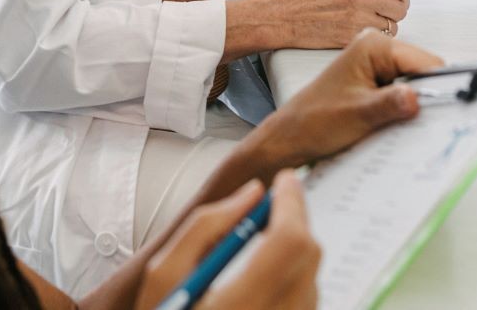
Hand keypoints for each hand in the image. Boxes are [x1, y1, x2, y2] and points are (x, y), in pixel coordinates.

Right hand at [134, 172, 319, 309]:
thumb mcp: (163, 275)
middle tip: (275, 201)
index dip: (290, 204)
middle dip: (295, 219)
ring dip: (295, 248)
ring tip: (263, 239)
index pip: (287, 242)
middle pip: (307, 257)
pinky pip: (306, 301)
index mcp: (238, 307)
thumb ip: (205, 227)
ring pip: (312, 278)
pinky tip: (267, 271)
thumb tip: (252, 193)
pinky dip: (294, 276)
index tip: (284, 179)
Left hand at [251, 30, 441, 167]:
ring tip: (399, 125)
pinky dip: (404, 113)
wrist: (290, 138)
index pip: (426, 60)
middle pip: (424, 73)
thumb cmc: (312, 121)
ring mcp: (377, 67)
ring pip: (416, 86)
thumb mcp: (358, 114)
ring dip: (414, 108)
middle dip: (427, 98)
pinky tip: (392, 126)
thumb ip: (390, 104)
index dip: (441, 85)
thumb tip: (419, 97)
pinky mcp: (376, 85)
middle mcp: (377, 51)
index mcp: (373, 46)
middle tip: (423, 123)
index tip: (455, 107)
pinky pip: (403, 96)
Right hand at [279, 0, 410, 47]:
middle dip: (395, 14)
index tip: (396, 2)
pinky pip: (376, 39)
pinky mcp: (352, 36)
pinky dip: (371, 39)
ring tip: (366, 25)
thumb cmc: (306, 0)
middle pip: (401, 9)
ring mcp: (358, 17)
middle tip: (384, 16)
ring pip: (392, 27)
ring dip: (384, 29)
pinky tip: (357, 34)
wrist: (285, 16)